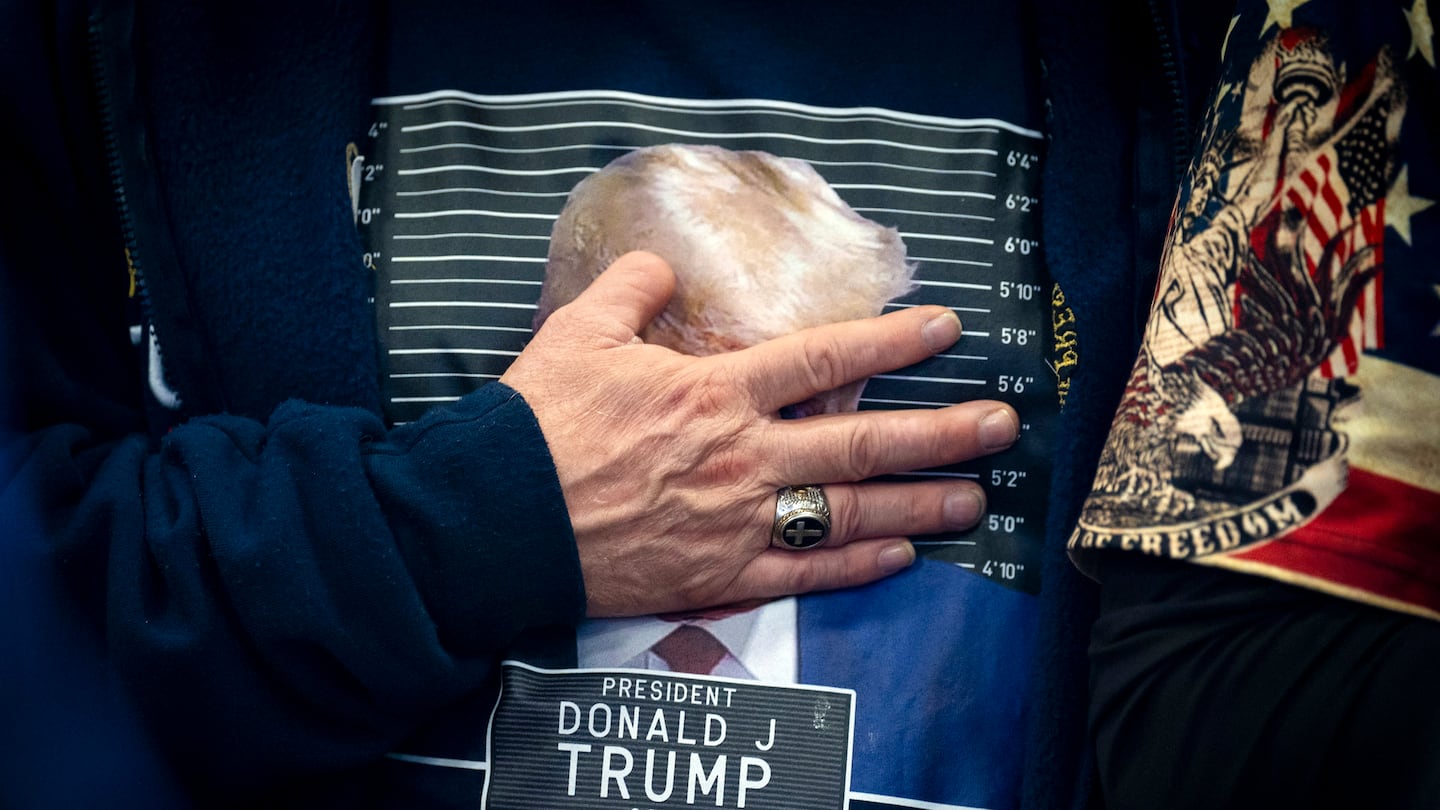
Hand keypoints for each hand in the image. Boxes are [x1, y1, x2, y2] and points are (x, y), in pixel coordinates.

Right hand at [501, 252, 1019, 616]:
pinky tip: (899, 558)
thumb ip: (631, 291)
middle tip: (1002, 427)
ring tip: (975, 501)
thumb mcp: (577, 333)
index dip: (892, 344)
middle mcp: (743, 456)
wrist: (497, 522)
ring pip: (848, 512)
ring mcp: (737, 521)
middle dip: (940, 434)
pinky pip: (804, 574)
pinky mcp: (718, 576)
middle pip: (861, 441)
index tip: (948, 330)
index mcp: (715, 392)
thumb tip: (660, 267)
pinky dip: (855, 566)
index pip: (825, 360)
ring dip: (918, 506)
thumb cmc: (536, 425)